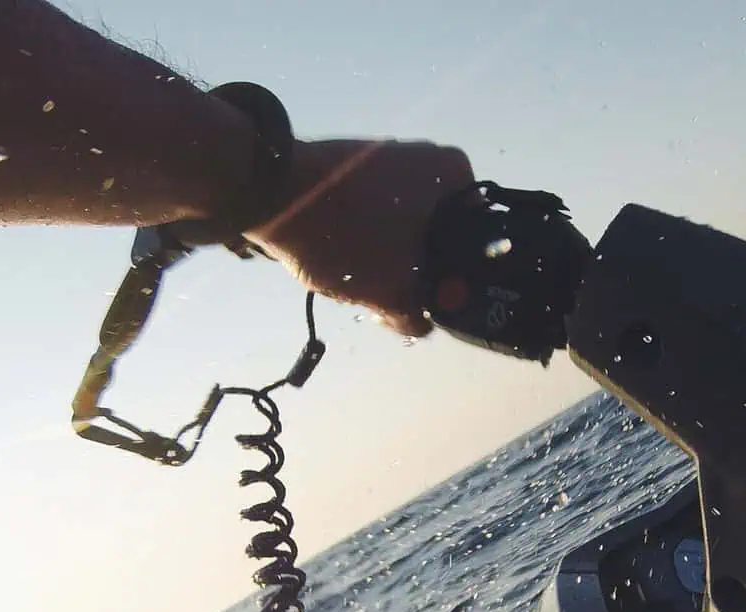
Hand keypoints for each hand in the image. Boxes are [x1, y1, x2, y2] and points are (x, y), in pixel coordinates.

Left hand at [249, 138, 474, 336]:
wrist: (267, 189)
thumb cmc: (343, 234)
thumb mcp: (390, 291)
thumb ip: (417, 315)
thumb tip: (423, 322)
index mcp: (455, 174)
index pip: (478, 241)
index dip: (453, 280)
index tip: (428, 300)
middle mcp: (430, 156)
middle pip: (437, 235)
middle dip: (415, 269)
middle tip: (389, 295)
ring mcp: (390, 156)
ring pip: (403, 225)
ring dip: (385, 255)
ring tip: (356, 275)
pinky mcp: (355, 165)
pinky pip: (373, 210)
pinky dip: (362, 234)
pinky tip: (338, 252)